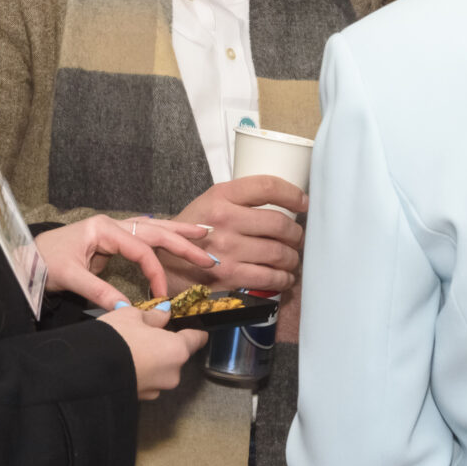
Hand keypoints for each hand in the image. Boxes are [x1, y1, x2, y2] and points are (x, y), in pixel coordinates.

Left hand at [37, 215, 215, 308]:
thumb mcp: (70, 278)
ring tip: (204, 233)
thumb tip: (126, 310)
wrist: (25, 258)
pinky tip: (178, 235)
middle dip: (183, 243)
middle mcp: (112, 225)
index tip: (161, 296)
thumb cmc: (44, 263)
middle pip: (155, 231)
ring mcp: (113, 229)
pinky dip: (163, 235)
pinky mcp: (112, 238)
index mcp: (103, 229)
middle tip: (207, 257)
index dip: (155, 273)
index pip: (141, 249)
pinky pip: (144, 234)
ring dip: (179, 232)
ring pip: (153, 227)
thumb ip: (99, 292)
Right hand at [96, 305, 206, 398]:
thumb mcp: (131, 316)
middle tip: (145, 333)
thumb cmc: (114, 339)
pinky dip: (139, 372)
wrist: (85, 372)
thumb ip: (153, 316)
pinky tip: (123, 363)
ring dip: (151, 360)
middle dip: (164, 345)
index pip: (196, 339)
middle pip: (176, 355)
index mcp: (177, 350)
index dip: (194, 331)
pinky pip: (145, 381)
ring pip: (160, 370)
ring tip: (129, 348)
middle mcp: (172, 374)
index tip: (191, 327)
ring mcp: (156, 390)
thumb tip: (164, 313)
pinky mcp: (139, 400)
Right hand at [164, 176, 307, 293]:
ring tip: (292, 259)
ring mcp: (226, 250)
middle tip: (297, 239)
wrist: (162, 264)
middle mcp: (224, 220)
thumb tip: (284, 205)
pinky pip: (269, 277)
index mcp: (221, 196)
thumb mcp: (209, 204)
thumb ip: (239, 201)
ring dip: (293, 258)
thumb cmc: (191, 232)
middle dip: (297, 234)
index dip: (293, 194)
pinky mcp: (228, 277)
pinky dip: (283, 279)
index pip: (268, 187)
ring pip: (279, 253)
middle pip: (280, 224)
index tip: (304, 203)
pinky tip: (284, 277)